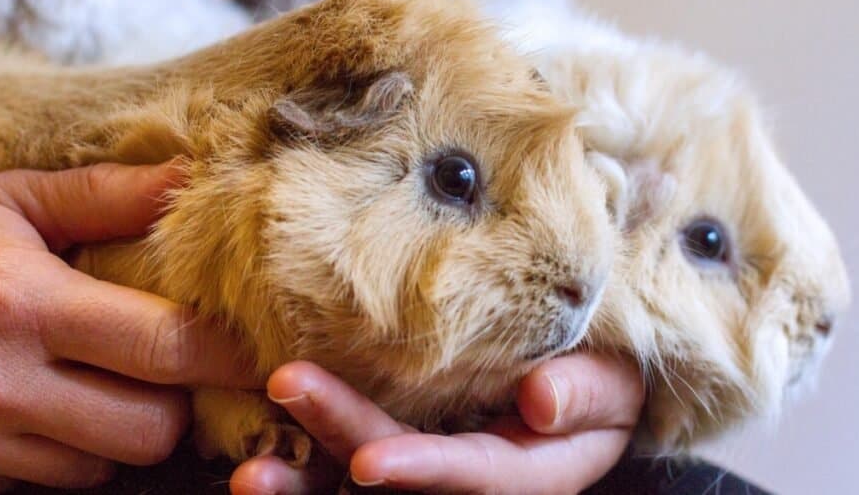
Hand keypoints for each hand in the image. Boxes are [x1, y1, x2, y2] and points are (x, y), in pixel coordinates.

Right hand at [0, 163, 256, 493]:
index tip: (258, 352)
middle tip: (151, 370)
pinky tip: (28, 418)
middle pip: (150, 430)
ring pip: (99, 468)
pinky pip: (38, 494)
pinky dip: (52, 462)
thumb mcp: (8, 200)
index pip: (165, 346)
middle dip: (171, 404)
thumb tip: (191, 179)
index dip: (226, 356)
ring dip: (108, 434)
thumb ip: (106, 195)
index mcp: (22, 300)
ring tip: (74, 385)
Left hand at [230, 354, 642, 493]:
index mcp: (518, 470)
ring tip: (244, 472)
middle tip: (286, 385)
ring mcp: (419, 461)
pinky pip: (337, 456)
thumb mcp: (613, 389)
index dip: (423, 471)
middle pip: (394, 468)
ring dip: (300, 474)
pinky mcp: (391, 438)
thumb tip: (541, 401)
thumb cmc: (598, 382)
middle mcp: (459, 474)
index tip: (371, 462)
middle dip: (342, 433)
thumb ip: (588, 396)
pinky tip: (250, 439)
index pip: (470, 474)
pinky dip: (299, 451)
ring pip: (351, 476)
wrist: (574, 385)